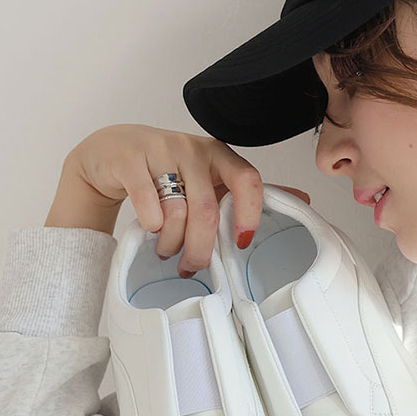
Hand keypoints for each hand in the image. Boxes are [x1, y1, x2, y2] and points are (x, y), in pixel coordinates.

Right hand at [64, 123, 310, 276]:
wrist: (113, 152)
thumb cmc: (169, 170)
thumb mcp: (211, 178)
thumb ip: (250, 191)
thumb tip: (303, 199)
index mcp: (220, 155)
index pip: (248, 179)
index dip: (250, 214)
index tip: (242, 243)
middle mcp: (193, 148)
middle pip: (206, 209)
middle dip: (201, 248)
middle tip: (192, 266)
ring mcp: (160, 149)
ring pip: (175, 211)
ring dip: (171, 242)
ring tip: (167, 251)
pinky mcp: (129, 157)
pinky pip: (147, 201)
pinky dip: (150, 224)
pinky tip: (150, 230)